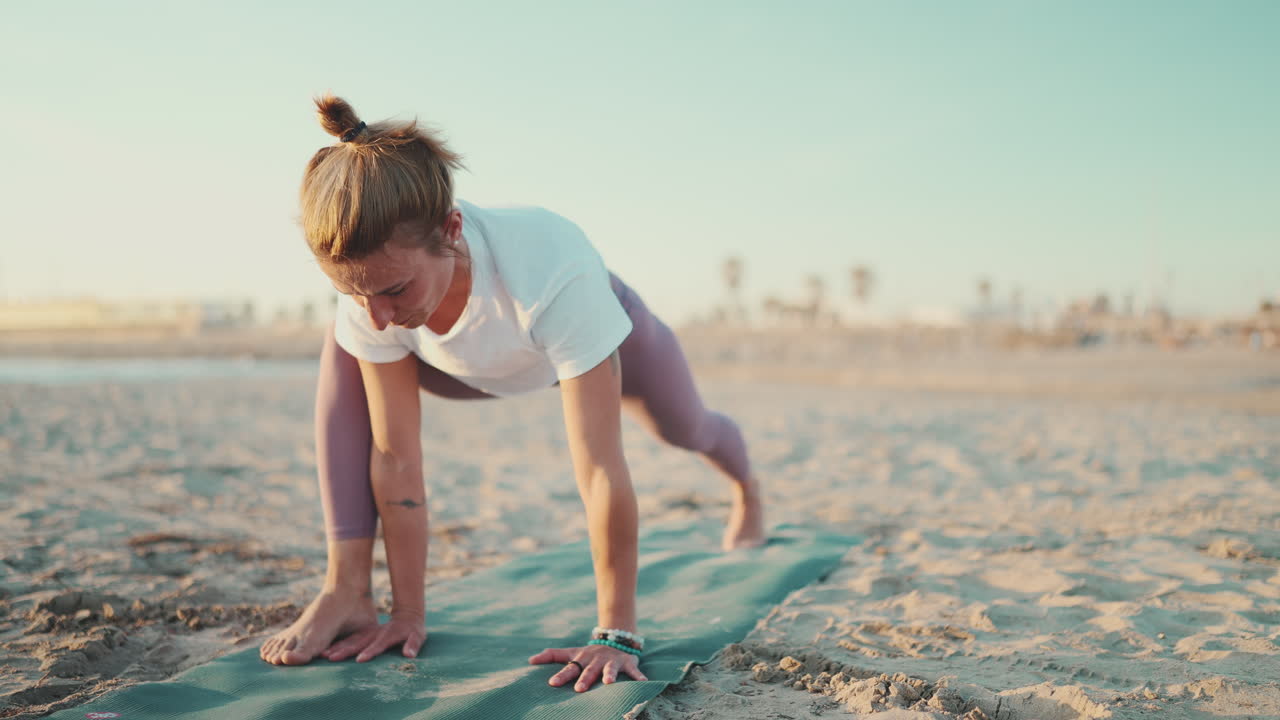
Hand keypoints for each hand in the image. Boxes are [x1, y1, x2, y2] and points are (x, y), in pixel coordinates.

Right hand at [322, 613, 426, 662]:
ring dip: (337, 647)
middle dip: (345, 650)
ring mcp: (368, 632)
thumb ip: (413, 645)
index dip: (370, 652)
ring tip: (324, 655)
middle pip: (359, 642)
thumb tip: (409, 655)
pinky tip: (325, 651)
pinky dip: (337, 644)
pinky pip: (348, 639)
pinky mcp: (363, 633)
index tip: (360, 659)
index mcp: (388, 635)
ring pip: (350, 640)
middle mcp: (375, 633)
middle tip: (331, 658)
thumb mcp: (417, 636)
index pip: (379, 645)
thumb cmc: (413, 631)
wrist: (407, 616)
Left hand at [529, 643, 647, 691]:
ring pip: (610, 669)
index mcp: (582, 659)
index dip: (561, 675)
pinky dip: (638, 677)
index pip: (569, 667)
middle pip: (589, 670)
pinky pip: (634, 671)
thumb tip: (529, 660)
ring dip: (609, 675)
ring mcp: (612, 661)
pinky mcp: (627, 663)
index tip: (552, 683)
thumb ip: (552, 655)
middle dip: (585, 679)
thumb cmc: (589, 654)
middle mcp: (596, 660)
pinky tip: (643, 683)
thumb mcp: (572, 652)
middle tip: (579, 690)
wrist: (615, 640)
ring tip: (609, 683)